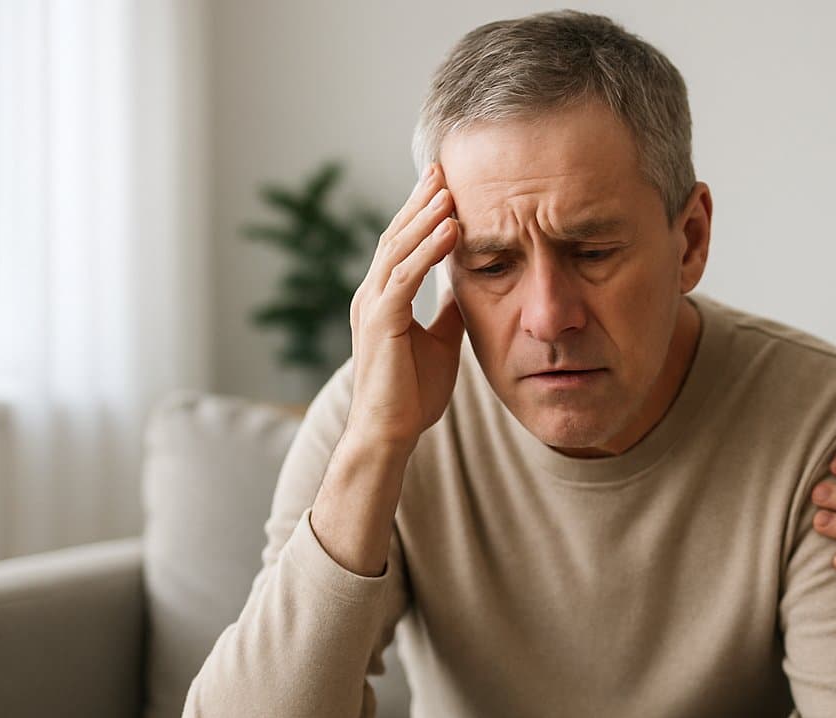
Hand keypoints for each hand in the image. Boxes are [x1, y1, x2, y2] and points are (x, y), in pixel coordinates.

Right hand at [345, 162, 464, 451]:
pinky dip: (428, 250)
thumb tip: (464, 286)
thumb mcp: (440, 341)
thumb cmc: (411, 394)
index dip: (421, 213)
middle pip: (396, 234)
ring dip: (425, 216)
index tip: (443, 185)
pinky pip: (405, 276)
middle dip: (419, 201)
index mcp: (383, 298)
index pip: (401, 244)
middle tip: (441, 168)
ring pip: (398, 248)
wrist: (390, 432)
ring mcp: (372, 306)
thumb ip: (447, 311)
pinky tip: (451, 229)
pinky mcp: (381, 322)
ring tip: (448, 188)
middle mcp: (371, 295)